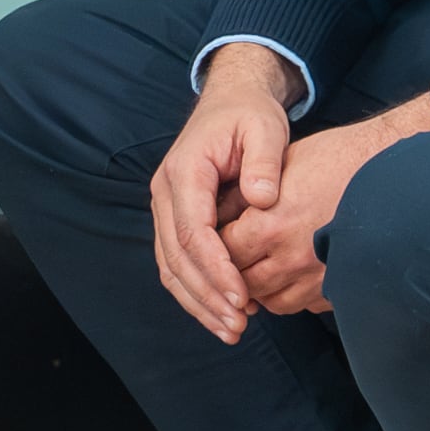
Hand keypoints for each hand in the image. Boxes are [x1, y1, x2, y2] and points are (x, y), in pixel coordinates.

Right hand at [149, 44, 300, 344]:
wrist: (230, 101)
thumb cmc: (248, 115)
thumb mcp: (264, 127)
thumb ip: (264, 163)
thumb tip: (263, 200)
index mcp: (184, 171)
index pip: (193, 231)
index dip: (216, 269)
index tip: (242, 296)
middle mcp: (165, 192)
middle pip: (176, 257)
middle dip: (206, 296)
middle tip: (238, 326)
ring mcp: (165, 207)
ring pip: (170, 266)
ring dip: (198, 302)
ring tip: (232, 329)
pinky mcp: (174, 219)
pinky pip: (176, 262)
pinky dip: (195, 291)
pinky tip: (222, 310)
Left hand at [220, 91, 429, 318]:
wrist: (392, 173)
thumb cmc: (337, 160)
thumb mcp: (281, 166)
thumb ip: (244, 195)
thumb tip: (216, 215)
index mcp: (271, 224)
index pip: (223, 250)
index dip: (216, 245)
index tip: (216, 237)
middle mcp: (291, 258)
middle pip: (242, 281)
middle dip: (233, 271)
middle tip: (233, 258)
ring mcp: (316, 278)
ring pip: (270, 301)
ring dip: (259, 289)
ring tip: (260, 269)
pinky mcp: (337, 288)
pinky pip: (301, 306)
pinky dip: (290, 295)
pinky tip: (291, 275)